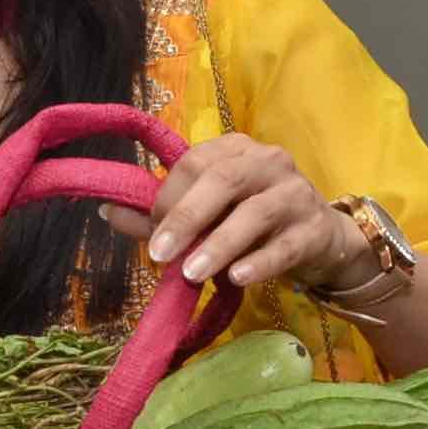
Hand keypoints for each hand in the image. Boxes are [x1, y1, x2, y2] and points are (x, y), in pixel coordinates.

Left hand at [100, 134, 354, 291]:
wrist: (320, 241)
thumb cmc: (253, 224)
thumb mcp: (208, 215)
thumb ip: (160, 215)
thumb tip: (107, 211)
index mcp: (236, 150)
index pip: (196, 162)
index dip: (169, 197)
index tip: (153, 234)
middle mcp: (268, 161)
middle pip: (223, 181)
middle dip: (187, 217)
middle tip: (160, 254)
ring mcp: (296, 193)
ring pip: (255, 213)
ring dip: (220, 244)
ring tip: (193, 273)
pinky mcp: (315, 229)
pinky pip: (285, 246)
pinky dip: (259, 262)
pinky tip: (237, 278)